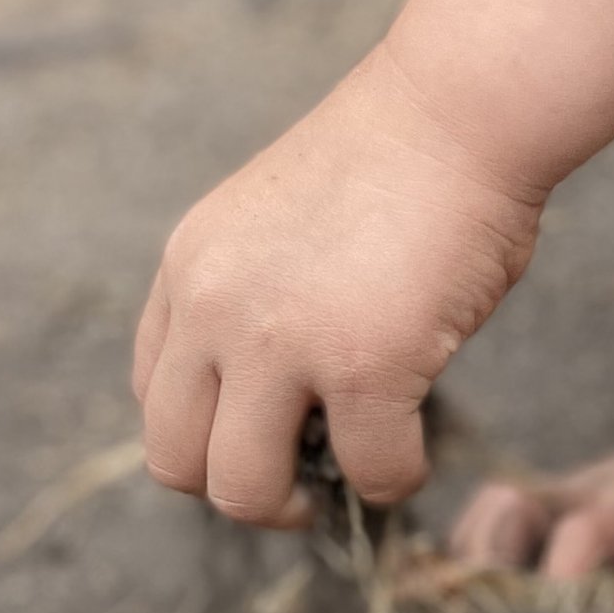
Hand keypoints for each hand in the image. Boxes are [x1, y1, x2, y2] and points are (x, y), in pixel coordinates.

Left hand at [132, 52, 540, 524]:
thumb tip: (284, 398)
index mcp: (191, 268)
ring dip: (294, 505)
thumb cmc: (398, 153)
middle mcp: (214, 308)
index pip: (154, 392)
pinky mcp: (365, 366)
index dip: (210, 428)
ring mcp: (282, 342)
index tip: (265, 427)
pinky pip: (368, 471)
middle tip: (298, 480)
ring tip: (343, 479)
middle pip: (173, 457)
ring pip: (241, 491)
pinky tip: (415, 452)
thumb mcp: (277, 223)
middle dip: (236, 486)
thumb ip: (258, 297)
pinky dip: (394, 479)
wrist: (459, 107)